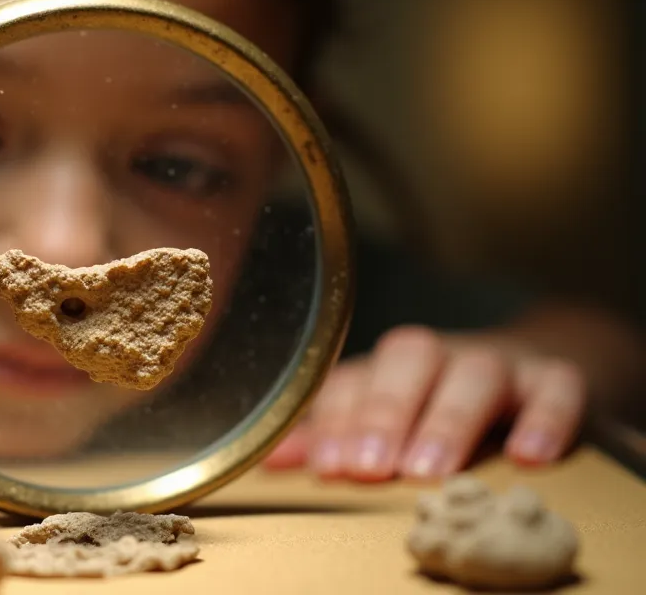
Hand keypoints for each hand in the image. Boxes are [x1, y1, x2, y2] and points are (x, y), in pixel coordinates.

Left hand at [262, 325, 585, 480]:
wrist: (536, 374)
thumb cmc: (440, 404)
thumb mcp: (383, 420)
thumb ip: (331, 438)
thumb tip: (268, 459)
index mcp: (389, 366)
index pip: (357, 381)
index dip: (340, 422)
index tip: (329, 467)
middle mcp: (440, 355)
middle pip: (409, 362)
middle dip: (386, 414)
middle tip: (373, 467)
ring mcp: (499, 362)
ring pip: (476, 373)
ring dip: (450, 420)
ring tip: (431, 470)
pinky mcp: (556, 378)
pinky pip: (557, 387)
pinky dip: (545, 418)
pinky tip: (528, 457)